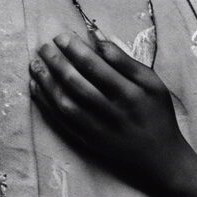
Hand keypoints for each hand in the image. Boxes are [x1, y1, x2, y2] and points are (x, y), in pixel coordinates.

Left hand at [29, 32, 195, 194]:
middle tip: (44, 47)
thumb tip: (97, 38)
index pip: (97, 67)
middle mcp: (114, 112)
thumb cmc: (156, 113)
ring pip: (66, 102)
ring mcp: (99, 128)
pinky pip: (61, 120)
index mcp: (131, 93)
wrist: (162, 159)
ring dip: (46, 81)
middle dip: (57, 62)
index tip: (61, 37)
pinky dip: (45, 102)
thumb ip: (125, 61)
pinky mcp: (88, 141)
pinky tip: (35, 86)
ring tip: (34, 63)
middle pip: (78, 83)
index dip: (75, 50)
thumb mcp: (152, 84)